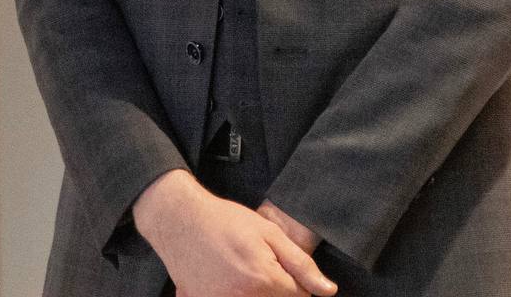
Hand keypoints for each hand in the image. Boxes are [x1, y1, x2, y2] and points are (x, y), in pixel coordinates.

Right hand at [134, 170, 336, 296]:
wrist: (181, 221)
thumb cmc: (226, 221)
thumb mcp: (269, 232)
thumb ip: (301, 264)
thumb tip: (329, 291)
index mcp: (264, 281)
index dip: (294, 281)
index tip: (280, 266)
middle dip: (275, 289)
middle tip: (257, 266)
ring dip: (253, 292)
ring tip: (240, 272)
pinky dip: (231, 292)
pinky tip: (224, 279)